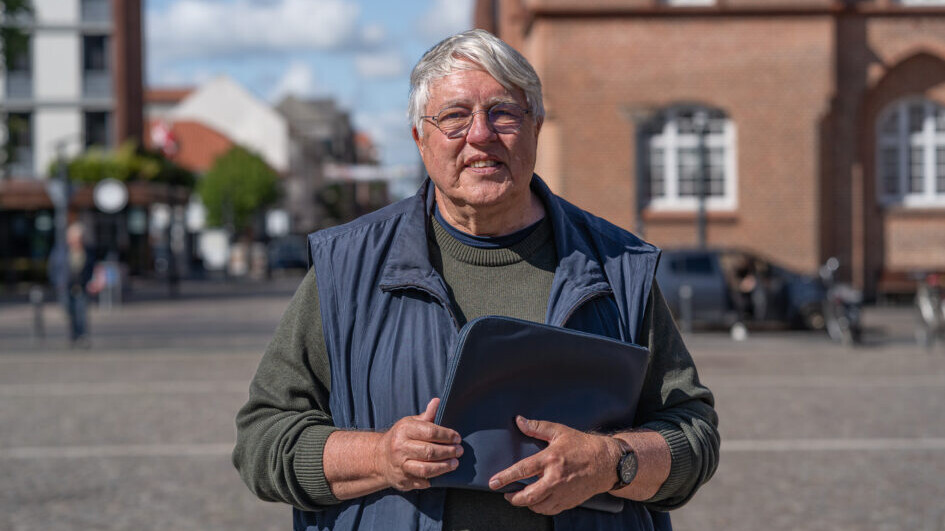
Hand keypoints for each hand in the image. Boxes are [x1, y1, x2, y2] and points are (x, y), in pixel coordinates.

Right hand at [374, 398, 463, 490]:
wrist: (379, 457)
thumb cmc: (400, 437)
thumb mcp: (410, 423)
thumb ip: (426, 415)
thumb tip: (438, 401)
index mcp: (404, 430)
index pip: (430, 432)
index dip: (446, 435)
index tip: (457, 438)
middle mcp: (399, 447)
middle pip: (429, 451)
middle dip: (448, 451)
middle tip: (459, 451)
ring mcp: (399, 465)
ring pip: (425, 468)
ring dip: (443, 467)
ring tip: (454, 463)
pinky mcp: (401, 480)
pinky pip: (420, 482)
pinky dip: (432, 480)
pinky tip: (440, 476)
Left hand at [488, 416, 622, 514]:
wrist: (606, 463)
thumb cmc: (582, 446)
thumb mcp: (559, 431)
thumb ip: (537, 427)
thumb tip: (519, 421)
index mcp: (551, 459)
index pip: (523, 470)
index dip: (505, 477)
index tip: (493, 482)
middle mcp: (556, 478)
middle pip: (528, 496)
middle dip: (513, 498)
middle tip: (506, 494)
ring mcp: (563, 492)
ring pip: (538, 506)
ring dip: (525, 504)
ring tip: (519, 497)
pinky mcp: (569, 501)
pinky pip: (549, 510)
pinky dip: (539, 508)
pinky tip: (536, 501)